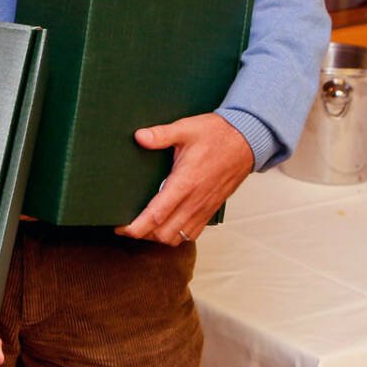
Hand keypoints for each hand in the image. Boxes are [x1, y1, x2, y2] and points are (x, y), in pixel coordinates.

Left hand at [115, 113, 253, 244]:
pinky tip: (165, 225)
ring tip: (143, 226)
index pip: (157, 215)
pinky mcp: (211, 210)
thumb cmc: (216, 134)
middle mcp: (195, 201)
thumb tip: (139, 137)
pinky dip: (176, 235)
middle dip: (142, 234)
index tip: (120, 227)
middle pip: (164, 233)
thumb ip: (161, 134)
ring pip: (178, 237)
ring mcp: (204, 208)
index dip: (136, 227)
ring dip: (158, 236)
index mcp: (185, 183)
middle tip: (126, 223)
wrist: (247, 140)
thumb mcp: (186, 128)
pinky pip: (192, 233)